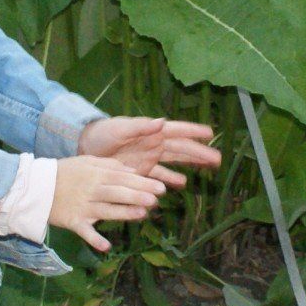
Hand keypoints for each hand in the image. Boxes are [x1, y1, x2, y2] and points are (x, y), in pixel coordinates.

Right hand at [49, 155, 164, 252]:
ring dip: (123, 213)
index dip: (142, 182)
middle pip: (117, 193)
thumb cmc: (64, 173)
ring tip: (141, 215)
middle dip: (137, 196)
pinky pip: (85, 232)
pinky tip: (106, 247)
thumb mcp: (86, 162)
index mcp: (96, 174)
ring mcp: (82, 207)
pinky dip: (94, 240)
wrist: (35, 187)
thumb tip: (132, 170)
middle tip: (156, 200)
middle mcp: (91, 190)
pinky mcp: (73, 221)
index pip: (123, 178)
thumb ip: (109, 165)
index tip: (160, 188)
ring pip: (106, 210)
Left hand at [78, 117, 222, 188]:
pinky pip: (161, 175)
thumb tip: (161, 122)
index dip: (193, 131)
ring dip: (191, 165)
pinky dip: (171, 179)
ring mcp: (150, 158)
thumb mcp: (119, 129)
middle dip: (200, 152)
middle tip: (219, 158)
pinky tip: (182, 184)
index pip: (177, 130)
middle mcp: (155, 144)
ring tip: (209, 169)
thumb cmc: (102, 133)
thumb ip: (140, 127)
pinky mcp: (143, 171)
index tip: (211, 133)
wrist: (86, 147)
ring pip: (176, 161)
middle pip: (182, 148)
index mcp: (152, 131)